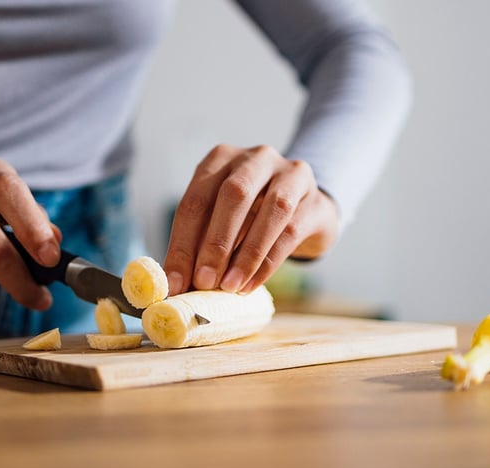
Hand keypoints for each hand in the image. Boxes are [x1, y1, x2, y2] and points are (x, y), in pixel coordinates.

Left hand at [164, 144, 338, 295]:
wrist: (305, 210)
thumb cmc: (252, 215)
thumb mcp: (222, 220)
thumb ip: (200, 242)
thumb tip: (177, 282)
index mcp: (221, 158)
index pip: (195, 200)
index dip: (182, 244)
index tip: (175, 282)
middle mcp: (255, 158)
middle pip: (232, 196)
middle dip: (215, 243)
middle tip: (203, 282)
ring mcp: (290, 173)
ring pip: (270, 211)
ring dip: (246, 255)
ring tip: (229, 286)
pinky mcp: (314, 197)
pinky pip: (290, 231)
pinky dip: (267, 263)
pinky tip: (251, 285)